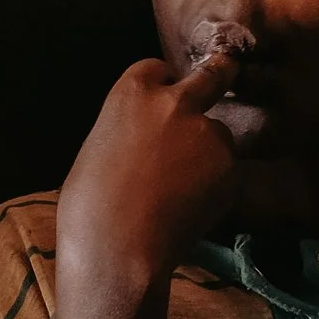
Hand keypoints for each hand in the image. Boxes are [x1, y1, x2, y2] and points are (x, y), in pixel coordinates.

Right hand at [56, 52, 239, 290]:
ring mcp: (208, 136)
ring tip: (184, 191)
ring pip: (217, 138)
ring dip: (209, 153)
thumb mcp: (98, 149)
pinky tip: (192, 210)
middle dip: (219, 76)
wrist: (118, 248)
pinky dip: (216, 188)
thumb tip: (142, 142)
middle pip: (211, 77)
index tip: (163, 98)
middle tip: (225, 75)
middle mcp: (176, 104)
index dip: (162, 84)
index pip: (157, 69)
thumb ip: (128, 132)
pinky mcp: (230, 170)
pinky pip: (226, 174)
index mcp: (132, 94)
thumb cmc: (88, 206)